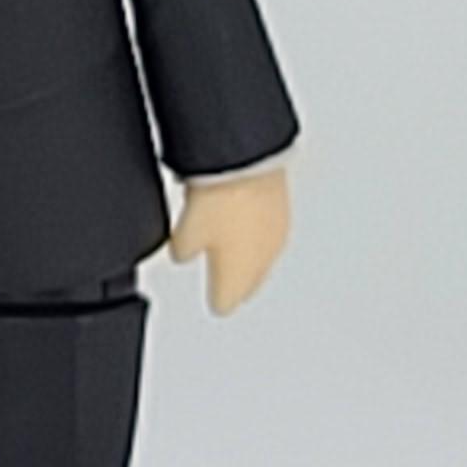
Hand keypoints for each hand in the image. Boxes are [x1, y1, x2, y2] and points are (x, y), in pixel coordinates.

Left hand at [168, 163, 290, 315]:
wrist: (247, 162)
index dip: (213, 297)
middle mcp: (262, 264)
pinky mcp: (283, 212)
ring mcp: (275, 239)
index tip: (208, 290)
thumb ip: (183, 252)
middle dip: (233, 279)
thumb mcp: (183, 233)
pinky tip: (241, 216)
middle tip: (217, 268)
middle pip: (247, 284)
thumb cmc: (219, 202)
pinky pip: (268, 233)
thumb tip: (183, 254)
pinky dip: (256, 231)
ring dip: (246, 253)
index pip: (225, 305)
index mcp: (238, 279)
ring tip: (225, 237)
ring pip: (259, 258)